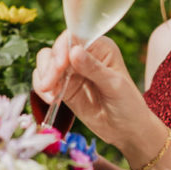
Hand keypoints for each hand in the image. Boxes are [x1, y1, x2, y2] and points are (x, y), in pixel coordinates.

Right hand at [34, 31, 152, 149]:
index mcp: (99, 47)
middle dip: (49, 66)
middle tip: (49, 85)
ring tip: (48, 93)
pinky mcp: (63, 86)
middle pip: (56, 49)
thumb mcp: (114, 85)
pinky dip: (41, 88)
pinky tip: (50, 100)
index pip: (73, 37)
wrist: (126, 132)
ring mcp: (71, 71)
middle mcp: (83, 55)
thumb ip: (94, 68)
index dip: (62, 48)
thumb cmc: (128, 105)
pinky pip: (43, 80)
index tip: (59, 66)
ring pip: (46, 62)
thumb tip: (74, 51)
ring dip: (43, 76)